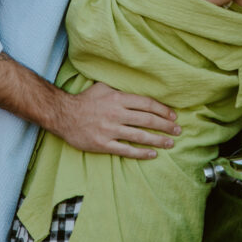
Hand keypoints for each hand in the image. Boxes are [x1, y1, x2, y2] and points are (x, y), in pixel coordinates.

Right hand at [54, 81, 181, 158]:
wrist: (63, 115)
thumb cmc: (85, 100)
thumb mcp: (103, 87)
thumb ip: (121, 89)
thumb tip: (137, 87)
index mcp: (118, 99)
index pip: (147, 104)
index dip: (163, 110)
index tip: (173, 116)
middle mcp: (116, 114)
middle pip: (147, 120)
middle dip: (165, 126)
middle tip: (178, 131)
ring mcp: (110, 130)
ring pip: (140, 136)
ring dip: (158, 140)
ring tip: (170, 143)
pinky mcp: (103, 144)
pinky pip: (126, 150)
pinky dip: (141, 153)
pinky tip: (152, 154)